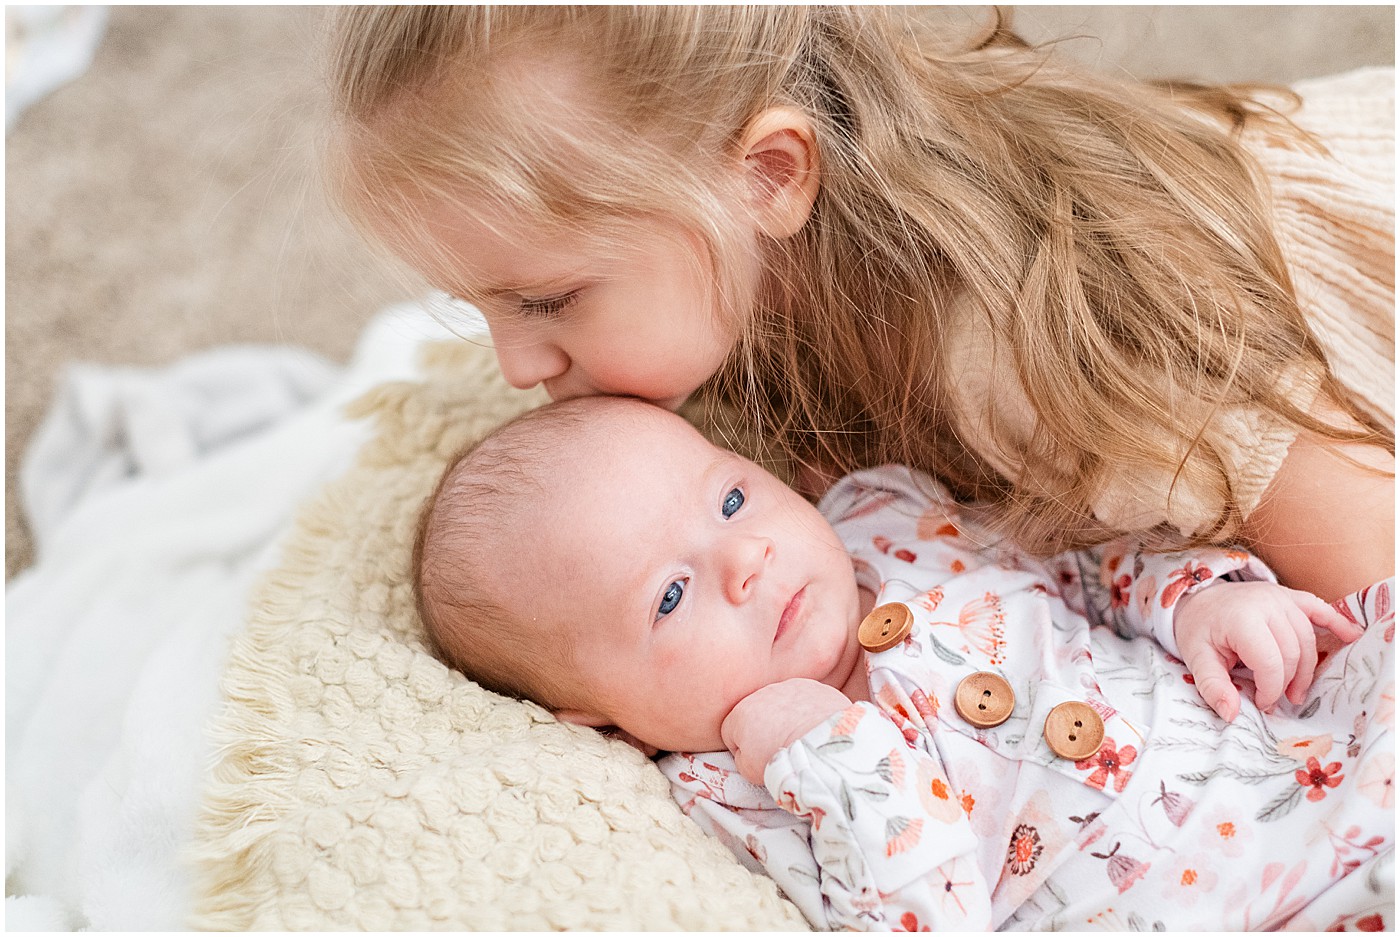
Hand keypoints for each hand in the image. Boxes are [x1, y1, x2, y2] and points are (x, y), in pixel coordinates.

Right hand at [720, 679, 851, 784]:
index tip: (757, 758)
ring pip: (782, 703)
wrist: (821, 747)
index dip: (742, 748)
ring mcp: (789, 687)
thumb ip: (741, 757)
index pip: (731, 731)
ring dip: (787, 716)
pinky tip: (815, 726)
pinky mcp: (813, 687)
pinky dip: (808, 710)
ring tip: (800, 737)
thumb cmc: (783, 760)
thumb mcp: (748, 770)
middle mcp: (762, 693)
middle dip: (765, 728)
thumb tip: (747, 751)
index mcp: (740, 713)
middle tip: (780, 748)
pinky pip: (806, 699)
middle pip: (757, 712)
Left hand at [1174, 581, 1363, 720]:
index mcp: (1242, 618)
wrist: (1198, 599)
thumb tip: (1231, 714)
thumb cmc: (1199, 630)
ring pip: (1308, 640)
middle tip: (1278, 700)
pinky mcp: (1290, 595)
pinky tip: (1352, 636)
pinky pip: (1319, 609)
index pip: (1270, 662)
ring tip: (1295, 690)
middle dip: (1288, 682)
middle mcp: (1266, 603)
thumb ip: (1213, 687)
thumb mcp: (1196, 659)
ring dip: (1306, 668)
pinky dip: (1337, 623)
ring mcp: (1281, 597)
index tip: (1262, 703)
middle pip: (1293, 653)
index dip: (1271, 689)